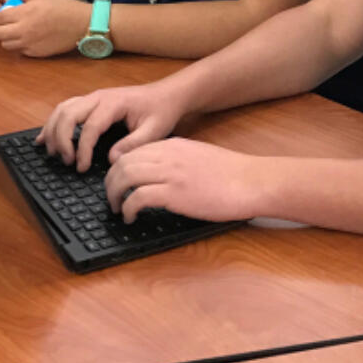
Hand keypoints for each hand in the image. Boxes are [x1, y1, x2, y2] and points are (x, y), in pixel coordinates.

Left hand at [0, 0, 89, 57]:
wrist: (83, 24)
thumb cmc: (66, 8)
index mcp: (25, 12)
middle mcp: (24, 29)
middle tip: (3, 25)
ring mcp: (29, 43)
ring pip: (6, 45)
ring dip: (7, 39)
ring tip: (15, 33)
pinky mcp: (37, 53)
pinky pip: (20, 52)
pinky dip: (19, 46)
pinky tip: (28, 39)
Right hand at [38, 80, 187, 170]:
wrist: (167, 94)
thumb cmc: (161, 111)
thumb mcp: (155, 130)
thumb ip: (133, 144)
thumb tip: (112, 159)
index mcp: (114, 103)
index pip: (90, 127)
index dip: (83, 149)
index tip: (82, 168)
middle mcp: (98, 97)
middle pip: (68, 114)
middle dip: (61, 139)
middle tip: (66, 162)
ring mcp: (92, 97)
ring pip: (62, 109)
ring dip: (53, 131)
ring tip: (53, 153)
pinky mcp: (90, 102)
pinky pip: (65, 108)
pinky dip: (52, 123)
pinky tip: (44, 138)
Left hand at [107, 138, 262, 222]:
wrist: (251, 181)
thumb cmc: (232, 174)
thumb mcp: (199, 156)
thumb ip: (178, 159)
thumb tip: (161, 173)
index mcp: (173, 145)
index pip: (133, 150)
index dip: (119, 168)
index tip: (118, 182)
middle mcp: (167, 155)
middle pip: (123, 162)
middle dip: (110, 181)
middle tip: (111, 198)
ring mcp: (170, 173)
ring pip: (125, 176)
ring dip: (114, 194)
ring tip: (117, 208)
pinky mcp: (174, 193)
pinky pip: (138, 197)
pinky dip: (128, 208)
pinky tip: (130, 217)